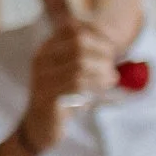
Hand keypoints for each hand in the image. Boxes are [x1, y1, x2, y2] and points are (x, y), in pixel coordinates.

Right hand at [21, 21, 118, 152]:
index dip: (96, 34)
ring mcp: (42, 77)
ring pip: (80, 63)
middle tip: (113, 64)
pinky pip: (76, 83)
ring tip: (112, 78)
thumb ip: (87, 57)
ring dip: (102, 69)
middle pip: (78, 43)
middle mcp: (42, 59)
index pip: (72, 28)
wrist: (42, 126)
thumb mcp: (74, 73)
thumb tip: (113, 44)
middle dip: (102, 51)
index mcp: (47, 49)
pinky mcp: (48, 95)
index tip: (111, 48)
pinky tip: (104, 86)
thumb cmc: (63, 97)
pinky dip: (96, 83)